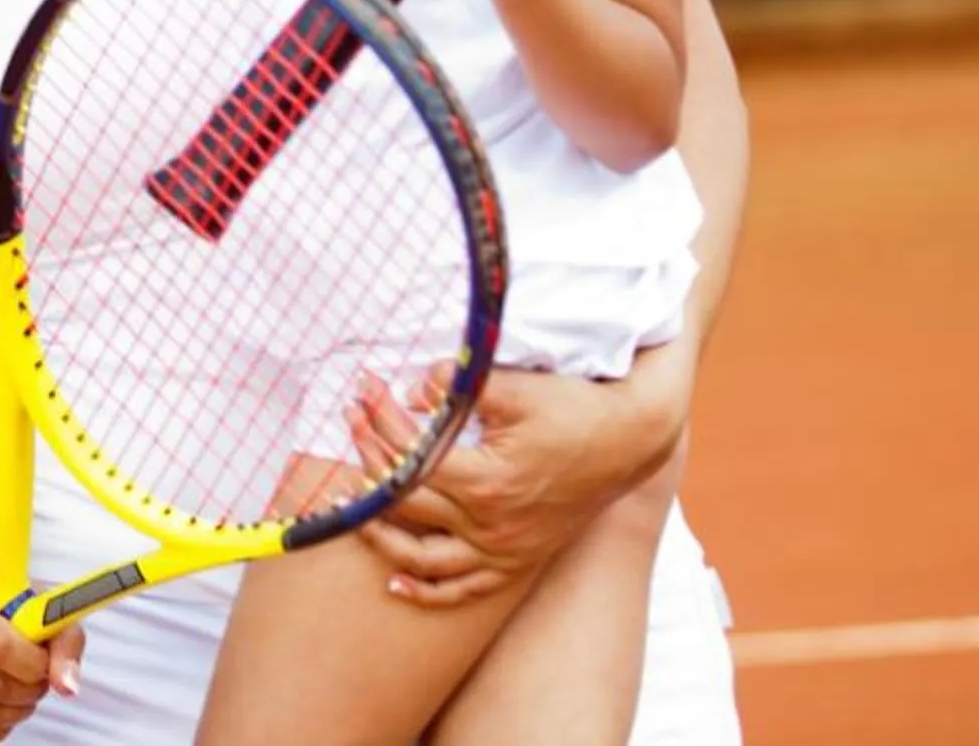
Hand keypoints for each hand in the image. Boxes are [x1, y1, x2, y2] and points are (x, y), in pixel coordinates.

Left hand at [351, 355, 687, 606]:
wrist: (629, 440)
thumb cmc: (572, 408)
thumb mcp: (514, 389)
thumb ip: (460, 386)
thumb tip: (414, 387)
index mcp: (487, 482)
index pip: (410, 460)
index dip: (379, 422)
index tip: (363, 391)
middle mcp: (491, 526)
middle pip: (406, 503)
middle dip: (369, 459)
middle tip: (351, 422)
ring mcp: (503, 550)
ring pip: (423, 560)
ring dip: (379, 536)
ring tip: (349, 508)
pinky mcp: (516, 561)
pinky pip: (464, 590)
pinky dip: (426, 591)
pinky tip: (394, 583)